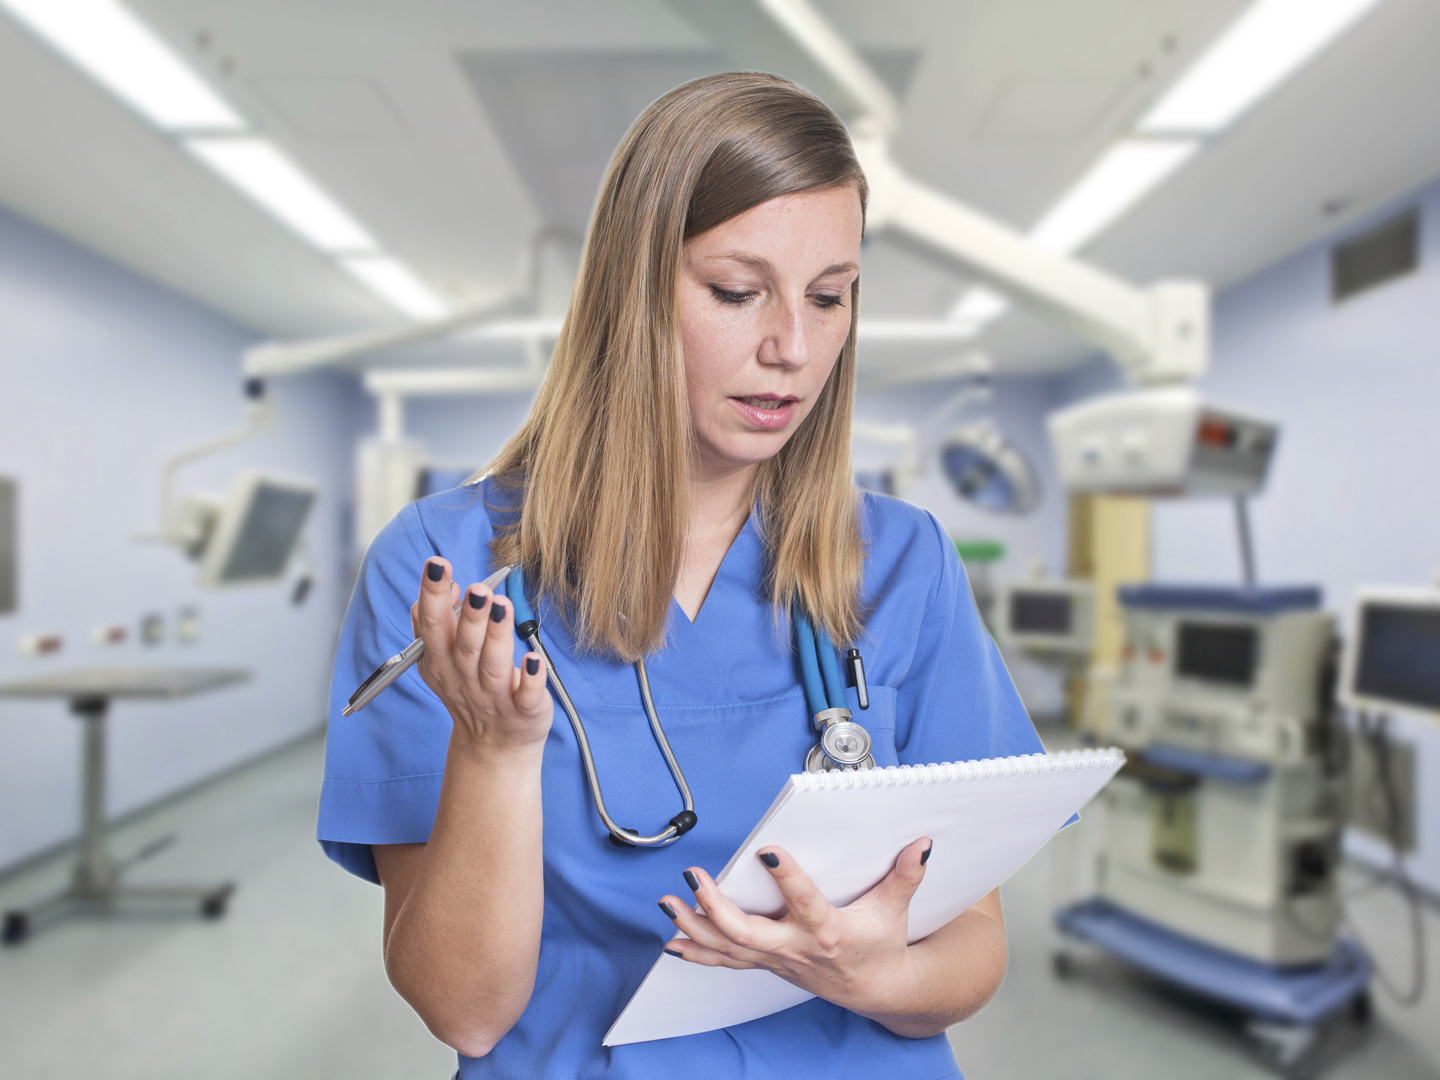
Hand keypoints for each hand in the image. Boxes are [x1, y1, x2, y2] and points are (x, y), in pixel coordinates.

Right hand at [410, 558, 551, 754]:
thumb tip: (452, 585)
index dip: (433, 594)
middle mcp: (464, 679)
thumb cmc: (471, 690)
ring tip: (502, 607)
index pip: (431, 625)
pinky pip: (526, 696)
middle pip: (464, 646)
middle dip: (469, 616)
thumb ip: (438, 621)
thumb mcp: (441, 659)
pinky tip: (534, 659)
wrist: (493, 747)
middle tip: (478, 588)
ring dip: (497, 637)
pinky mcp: (523, 711)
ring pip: (493, 666)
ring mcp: (494, 697)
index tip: (438, 565)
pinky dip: (530, 680)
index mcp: (441, 662)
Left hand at [657, 838, 932, 1020]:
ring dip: (694, 927)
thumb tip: (921, 844)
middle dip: (716, 907)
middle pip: (748, 934)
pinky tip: (672, 940)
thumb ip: (905, 875)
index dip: (787, 878)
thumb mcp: (896, 910)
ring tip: (667, 903)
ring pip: (728, 948)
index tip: (768, 848)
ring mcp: (777, 959)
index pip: (805, 903)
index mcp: (828, 932)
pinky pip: (726, 960)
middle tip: (694, 878)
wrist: (876, 989)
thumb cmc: (881, 944)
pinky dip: (697, 950)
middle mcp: (796, 949)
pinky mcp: (767, 962)